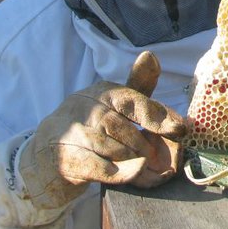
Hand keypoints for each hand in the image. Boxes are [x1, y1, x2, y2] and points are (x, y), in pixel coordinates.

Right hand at [18, 52, 186, 208]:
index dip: (158, 115)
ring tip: (139, 161)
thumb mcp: (113, 101)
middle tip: (152, 154)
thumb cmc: (90, 124)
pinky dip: (121, 172)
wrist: (47, 151)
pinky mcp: (68, 160)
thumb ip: (138, 84)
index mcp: (102, 92)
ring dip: (131, 158)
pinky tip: (131, 171)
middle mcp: (85, 108)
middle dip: (143, 144)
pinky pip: (101, 168)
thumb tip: (151, 55)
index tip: (180, 128)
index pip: (133, 101)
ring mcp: (73, 134)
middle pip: (124, 128)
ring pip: (113, 148)